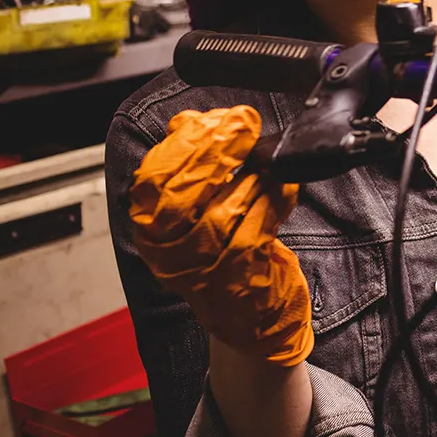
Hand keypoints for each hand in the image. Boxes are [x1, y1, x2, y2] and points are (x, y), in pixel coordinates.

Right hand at [129, 106, 313, 366]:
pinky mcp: (240, 279)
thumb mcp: (198, 211)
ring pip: (222, 211)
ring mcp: (202, 269)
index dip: (183, 143)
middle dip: (214, 152)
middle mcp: (168, 252)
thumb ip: (191, 169)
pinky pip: (256, 230)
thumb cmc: (226, 256)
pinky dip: (274, 201)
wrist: (251, 318)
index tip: (214, 117)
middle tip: (243, 125)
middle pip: (181, 195)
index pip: (152, 179)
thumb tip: (188, 120)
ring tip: (270, 159)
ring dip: (251, 177)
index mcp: (151, 229)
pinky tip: (285, 186)